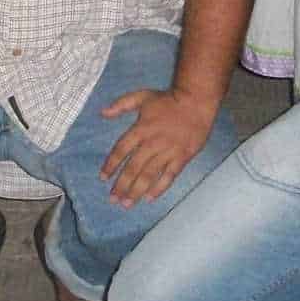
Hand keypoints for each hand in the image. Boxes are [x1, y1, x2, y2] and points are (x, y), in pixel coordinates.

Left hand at [98, 87, 218, 207]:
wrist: (196, 101)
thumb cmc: (168, 100)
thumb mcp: (142, 96)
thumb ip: (121, 104)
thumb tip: (103, 113)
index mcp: (141, 129)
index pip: (121, 150)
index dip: (111, 165)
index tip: (103, 177)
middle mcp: (152, 143)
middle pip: (133, 167)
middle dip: (122, 185)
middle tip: (113, 199)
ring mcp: (168, 151)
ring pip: (149, 175)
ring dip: (136, 190)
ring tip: (127, 204)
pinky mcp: (182, 157)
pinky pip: (169, 176)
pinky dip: (159, 188)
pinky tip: (149, 198)